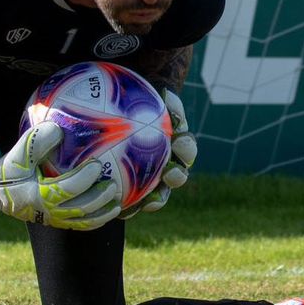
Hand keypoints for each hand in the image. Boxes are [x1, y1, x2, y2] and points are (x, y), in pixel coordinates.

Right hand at [0, 121, 119, 229]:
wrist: (1, 192)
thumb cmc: (12, 170)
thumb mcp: (18, 155)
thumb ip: (35, 142)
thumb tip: (58, 130)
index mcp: (38, 195)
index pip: (66, 189)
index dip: (84, 179)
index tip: (97, 164)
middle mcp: (48, 212)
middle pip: (80, 209)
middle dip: (99, 198)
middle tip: (112, 185)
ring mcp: (55, 220)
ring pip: (83, 222)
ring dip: (102, 214)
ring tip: (117, 204)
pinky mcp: (59, 223)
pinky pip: (81, 226)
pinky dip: (97, 221)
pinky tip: (110, 211)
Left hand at [120, 88, 196, 219]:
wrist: (117, 120)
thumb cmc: (134, 105)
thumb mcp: (145, 96)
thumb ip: (157, 97)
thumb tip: (167, 94)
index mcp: (175, 144)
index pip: (186, 146)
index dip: (186, 147)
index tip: (178, 142)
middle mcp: (169, 165)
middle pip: (179, 175)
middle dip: (178, 176)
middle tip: (170, 173)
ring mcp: (153, 181)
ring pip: (160, 194)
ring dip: (158, 199)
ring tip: (150, 202)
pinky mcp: (135, 194)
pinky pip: (134, 203)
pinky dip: (130, 207)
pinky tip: (120, 210)